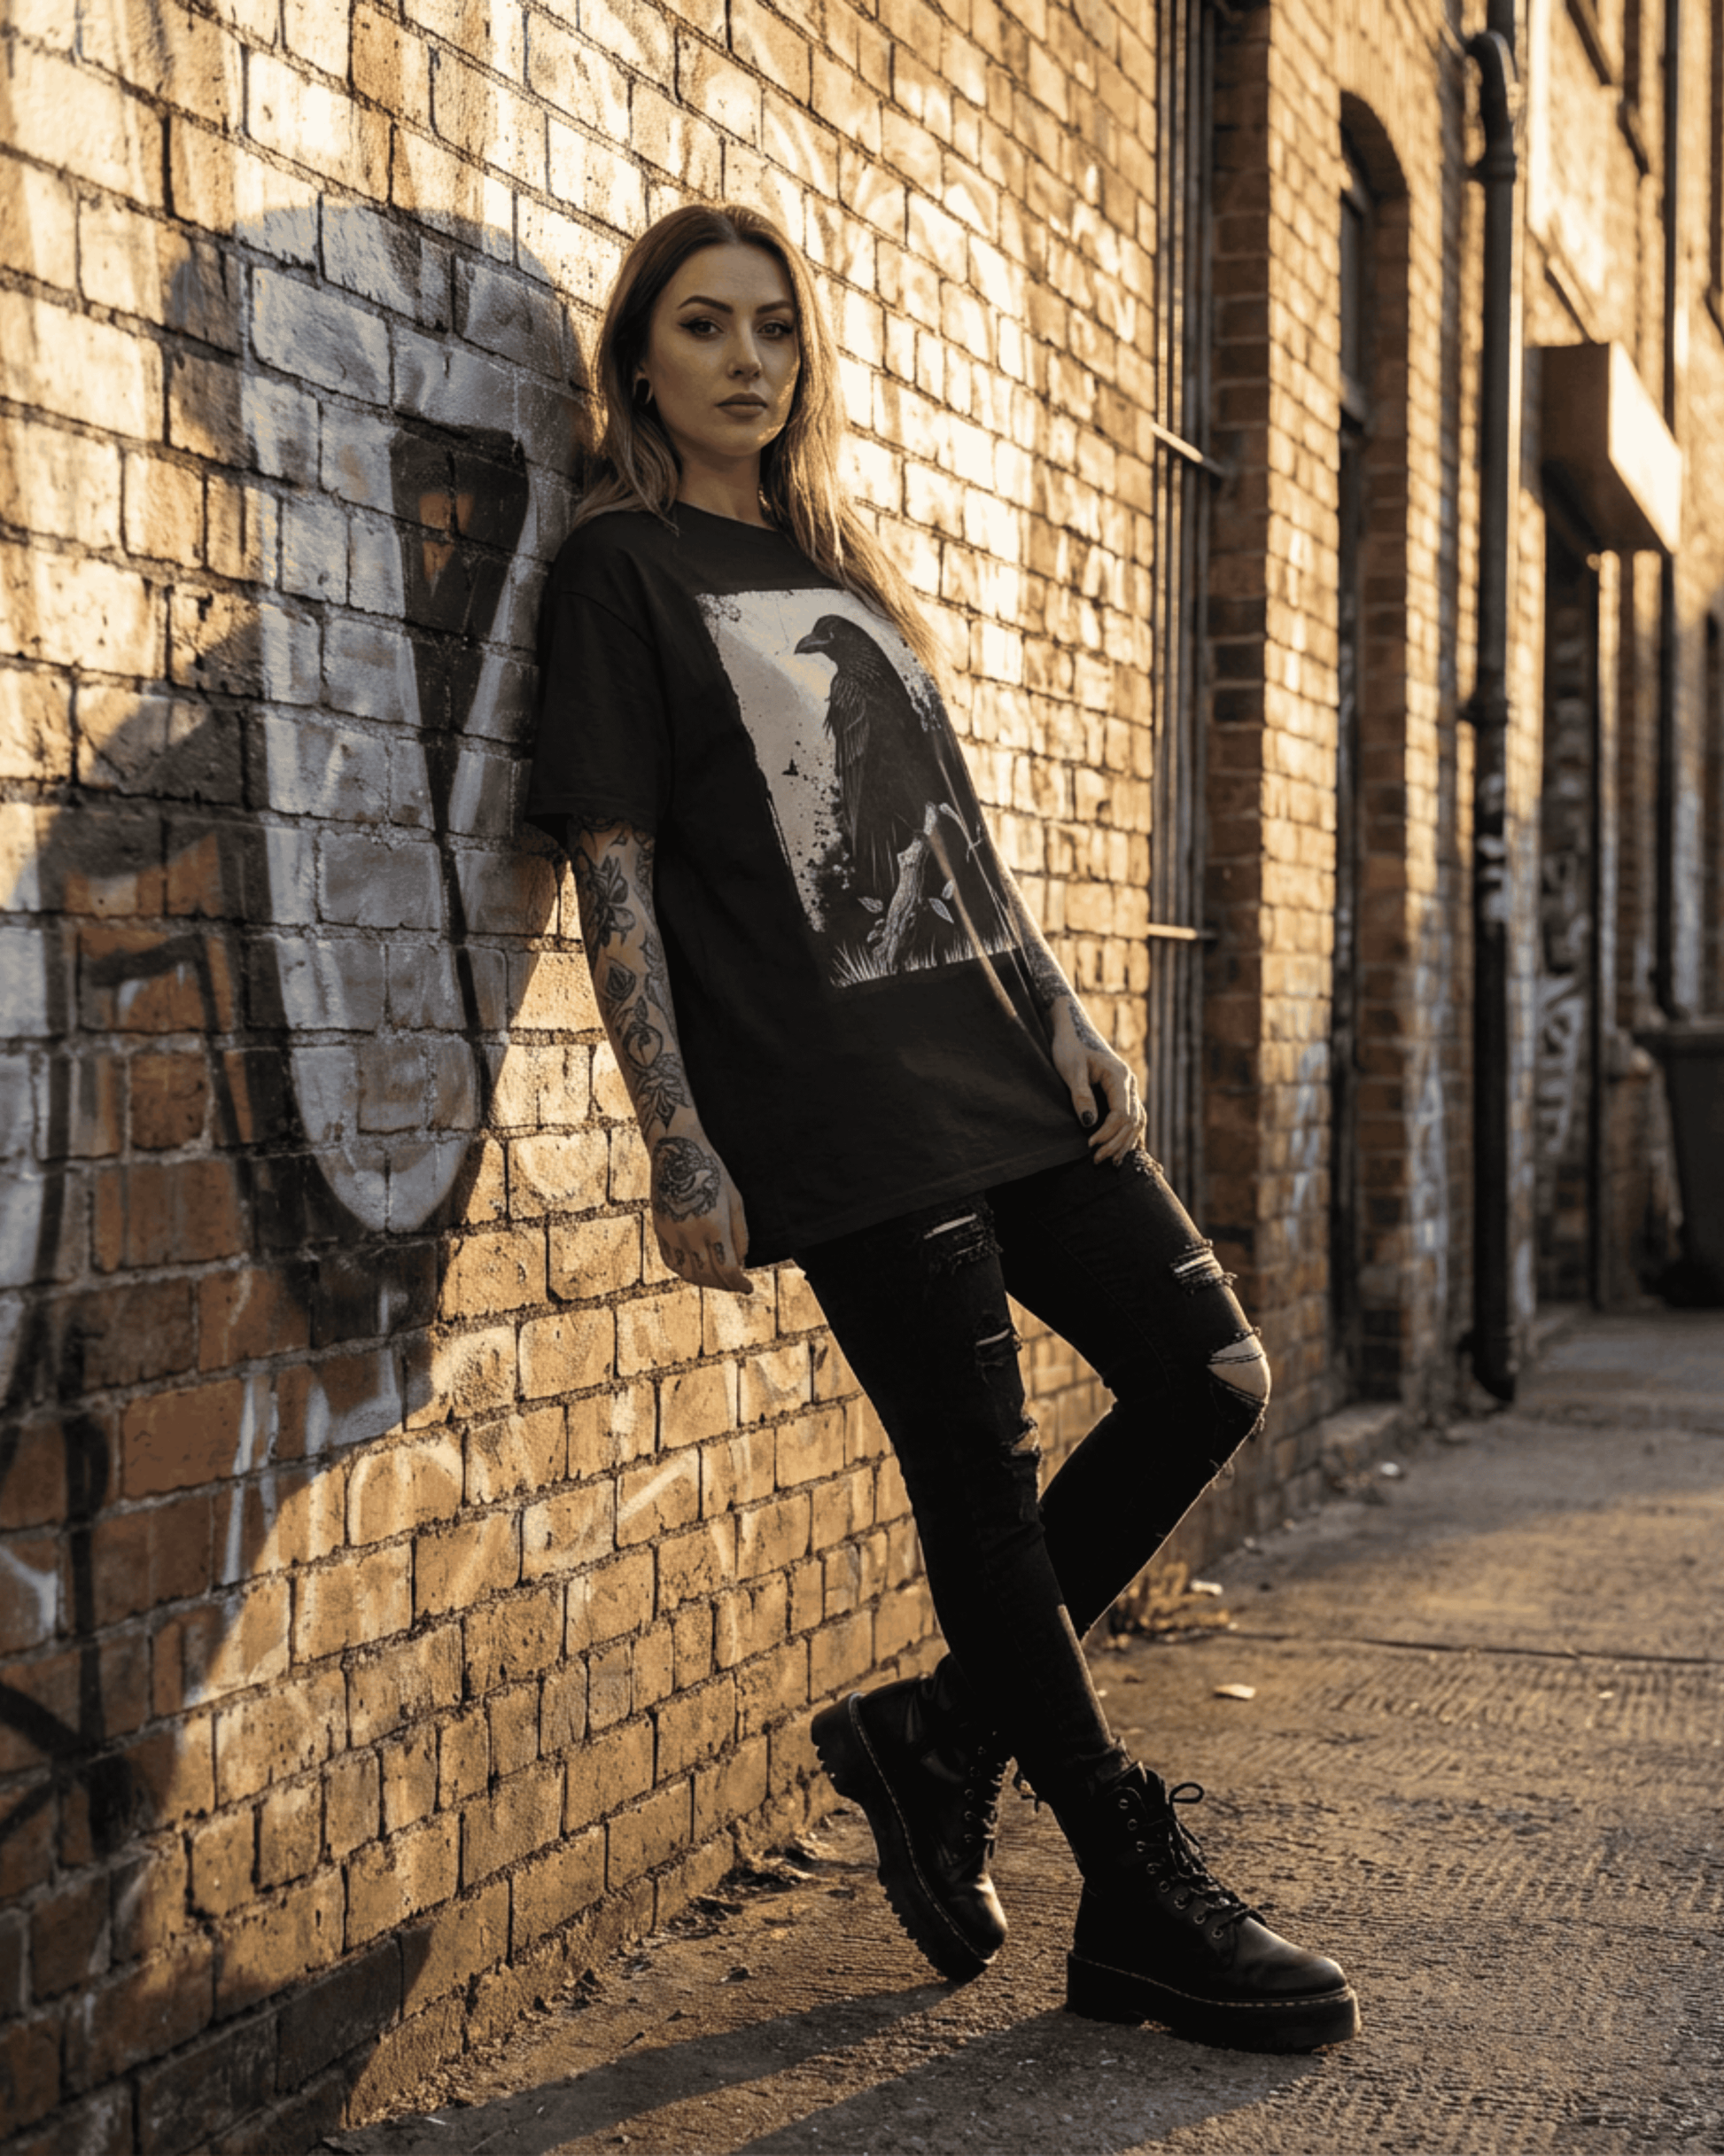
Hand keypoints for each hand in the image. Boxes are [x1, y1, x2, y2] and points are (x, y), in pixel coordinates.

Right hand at [650, 1130, 753, 1293]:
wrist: (675, 1149)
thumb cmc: (711, 1169)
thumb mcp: (735, 1198)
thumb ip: (741, 1234)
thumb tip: (741, 1262)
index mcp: (713, 1224)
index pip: (727, 1269)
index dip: (739, 1284)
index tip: (749, 1288)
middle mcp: (690, 1232)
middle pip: (707, 1275)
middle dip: (724, 1285)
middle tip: (736, 1285)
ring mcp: (671, 1232)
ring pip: (687, 1273)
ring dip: (704, 1282)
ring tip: (718, 1280)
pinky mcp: (659, 1229)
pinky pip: (670, 1261)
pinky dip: (685, 1272)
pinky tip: (696, 1271)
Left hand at [1050, 1001, 1146, 1166]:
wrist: (1072, 1029)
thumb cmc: (1069, 1047)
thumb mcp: (1071, 1069)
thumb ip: (1081, 1095)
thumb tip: (1089, 1123)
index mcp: (1120, 1077)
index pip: (1122, 1114)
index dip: (1108, 1133)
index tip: (1090, 1146)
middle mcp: (1130, 1083)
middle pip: (1133, 1121)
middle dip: (1117, 1143)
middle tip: (1097, 1160)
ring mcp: (1128, 1088)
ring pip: (1137, 1121)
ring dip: (1126, 1142)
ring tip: (1114, 1162)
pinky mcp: (1122, 1092)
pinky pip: (1133, 1117)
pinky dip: (1130, 1134)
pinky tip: (1126, 1150)